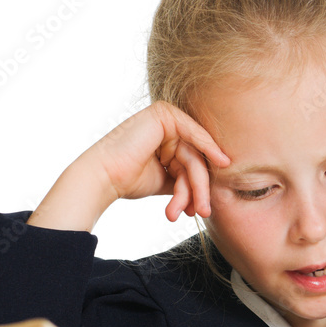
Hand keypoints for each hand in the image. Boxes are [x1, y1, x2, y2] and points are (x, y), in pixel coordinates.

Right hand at [82, 100, 229, 220]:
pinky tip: (221, 161)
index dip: (198, 187)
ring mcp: (165, 118)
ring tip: (191, 210)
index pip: (191, 163)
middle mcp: (166, 126)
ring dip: (195, 185)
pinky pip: (193, 133)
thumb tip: (207, 190)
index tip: (201, 210)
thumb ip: (185, 178)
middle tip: (202, 212)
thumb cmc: (128, 180)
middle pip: (194, 160)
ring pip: (193, 155)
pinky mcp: (163, 114)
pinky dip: (208, 148)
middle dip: (198, 189)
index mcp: (165, 139)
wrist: (104, 178)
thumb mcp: (165, 180)